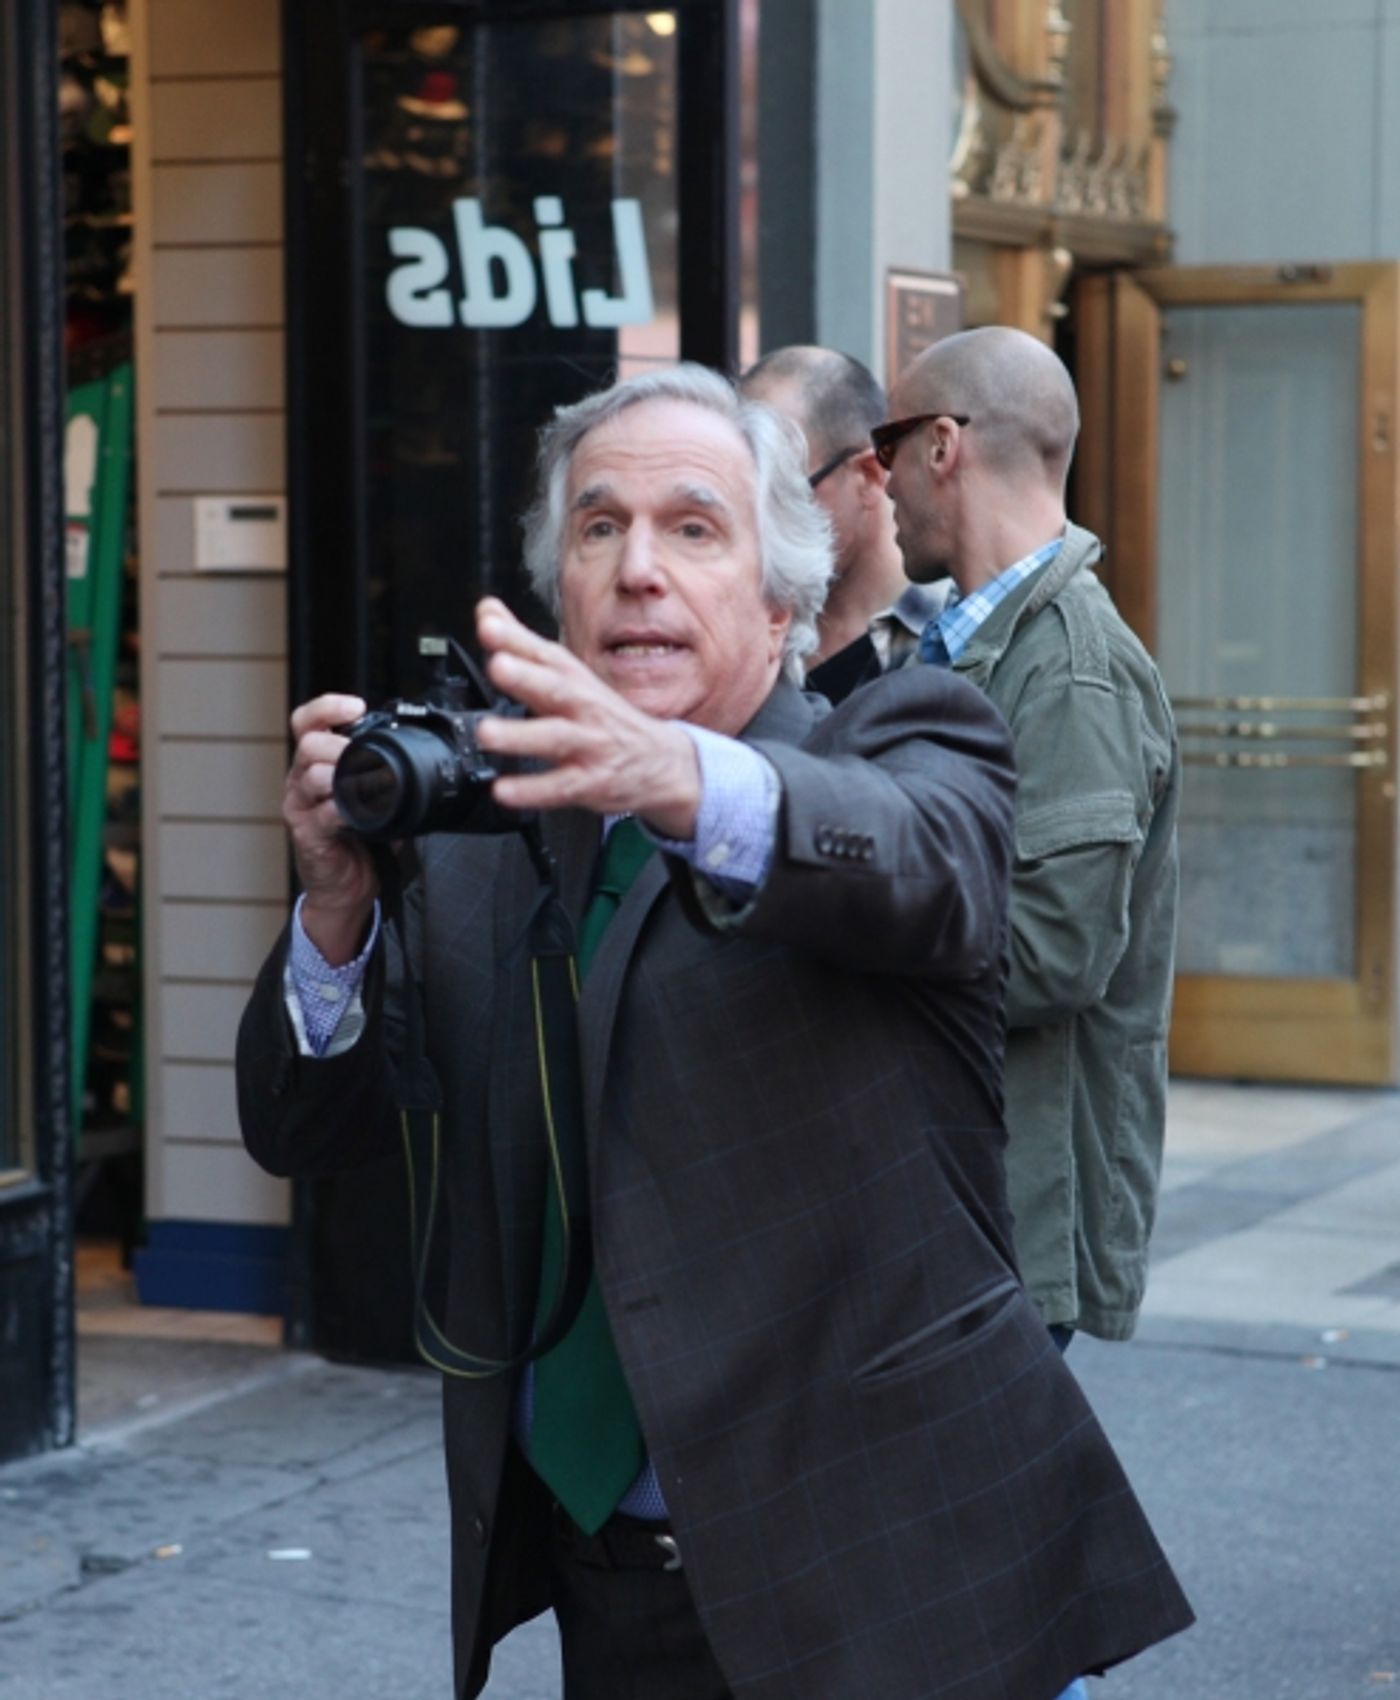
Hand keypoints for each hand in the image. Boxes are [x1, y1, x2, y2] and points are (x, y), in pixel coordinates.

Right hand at [284, 694, 378, 963]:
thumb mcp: (376, 796)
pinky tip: (360, 814)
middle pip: (308, 743)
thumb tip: (420, 749)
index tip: (356, 706)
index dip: (327, 707)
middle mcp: (301, 780)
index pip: (307, 722)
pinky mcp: (307, 834)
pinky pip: (323, 813)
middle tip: (365, 756)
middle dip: (341, 744)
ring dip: (344, 776)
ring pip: (312, 774)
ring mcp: (300, 807)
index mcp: (316, 764)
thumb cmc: (361, 840)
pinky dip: (345, 810)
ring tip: (368, 786)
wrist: (347, 887)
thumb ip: (386, 771)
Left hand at [473, 598, 701, 838]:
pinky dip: (532, 789)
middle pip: (556, 688)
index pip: (545, 653)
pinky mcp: (592, 782)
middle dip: (526, 676)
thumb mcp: (571, 675)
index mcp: (575, 679)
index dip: (515, 637)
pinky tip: (505, 790)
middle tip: (498, 666)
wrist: (663, 762)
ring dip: (520, 735)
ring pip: (556, 738)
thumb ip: (524, 644)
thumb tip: (487, 608)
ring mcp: (590, 745)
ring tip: (487, 733)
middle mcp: (584, 708)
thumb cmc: (606, 716)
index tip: (488, 623)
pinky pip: (561, 787)